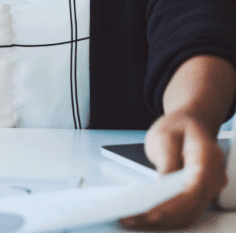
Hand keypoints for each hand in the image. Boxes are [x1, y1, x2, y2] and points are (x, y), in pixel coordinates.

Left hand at [121, 110, 227, 229]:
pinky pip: (186, 212)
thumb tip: (162, 184)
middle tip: (131, 219)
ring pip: (190, 214)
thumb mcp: (163, 135)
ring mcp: (210, 187)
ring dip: (162, 221)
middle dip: (161, 217)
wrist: (190, 123)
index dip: (173, 205)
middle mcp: (214, 176)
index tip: (150, 213)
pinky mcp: (200, 194)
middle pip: (192, 206)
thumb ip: (166, 159)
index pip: (194, 189)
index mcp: (207, 157)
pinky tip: (144, 217)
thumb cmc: (177, 127)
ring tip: (132, 221)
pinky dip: (166, 218)